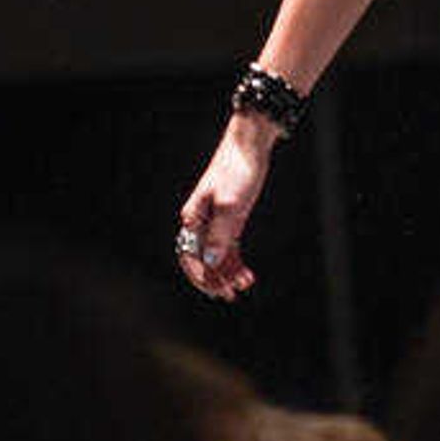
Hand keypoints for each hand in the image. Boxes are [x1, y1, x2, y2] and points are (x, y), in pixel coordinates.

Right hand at [175, 125, 270, 300]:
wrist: (250, 146)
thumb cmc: (237, 170)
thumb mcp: (230, 204)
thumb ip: (220, 234)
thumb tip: (210, 260)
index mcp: (193, 218)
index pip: (189, 256)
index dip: (201, 277)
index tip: (216, 291)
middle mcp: (201, 222)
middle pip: (202, 259)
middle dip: (215, 279)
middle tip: (231, 295)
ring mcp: (215, 221)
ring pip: (216, 256)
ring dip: (227, 273)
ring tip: (243, 285)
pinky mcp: (230, 219)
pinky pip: (228, 247)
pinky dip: (235, 261)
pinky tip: (246, 274)